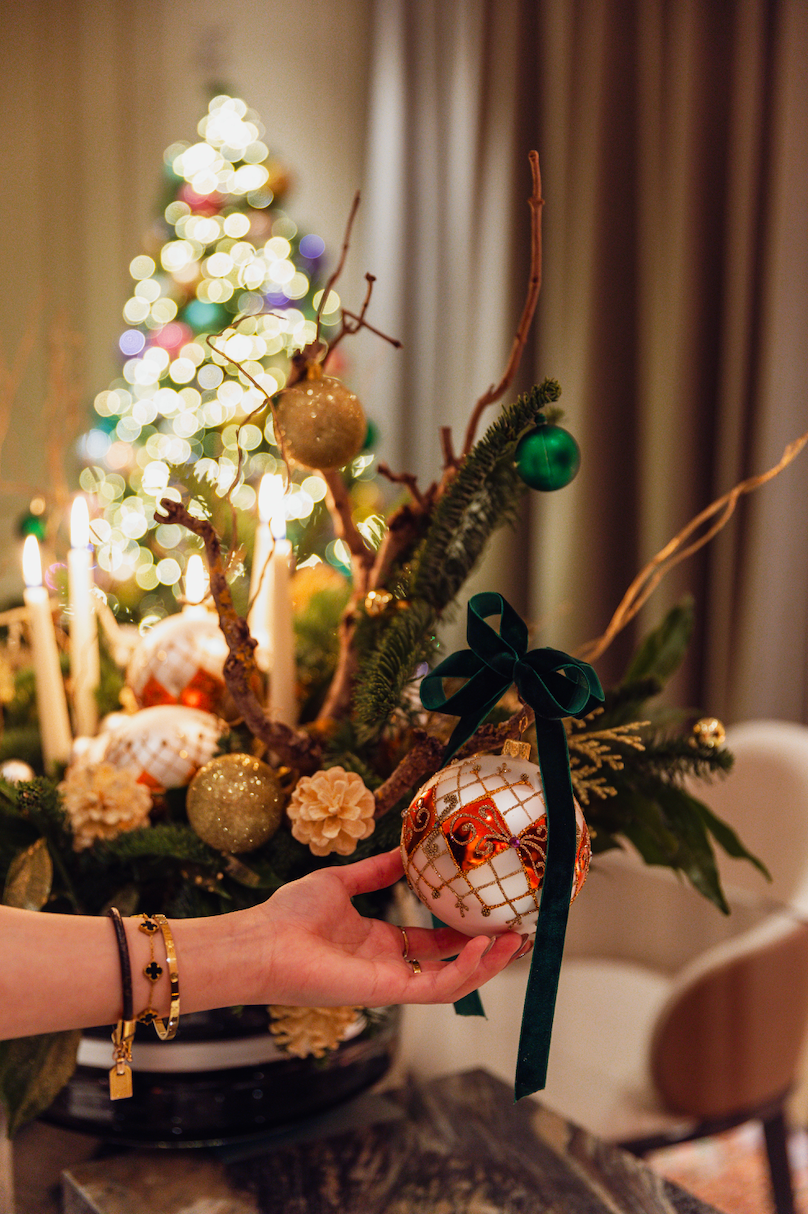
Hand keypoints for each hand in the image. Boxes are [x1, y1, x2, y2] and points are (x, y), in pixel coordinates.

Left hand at [251, 848, 524, 1007]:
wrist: (263, 941)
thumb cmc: (289, 915)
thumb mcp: (339, 883)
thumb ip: (372, 873)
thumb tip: (399, 856)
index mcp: (378, 944)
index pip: (430, 942)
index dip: (461, 932)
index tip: (487, 914)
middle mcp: (388, 966)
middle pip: (449, 965)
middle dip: (485, 952)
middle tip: (514, 932)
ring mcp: (391, 982)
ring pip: (452, 982)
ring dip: (485, 965)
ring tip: (513, 942)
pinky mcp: (388, 992)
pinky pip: (437, 987)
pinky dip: (463, 971)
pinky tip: (481, 947)